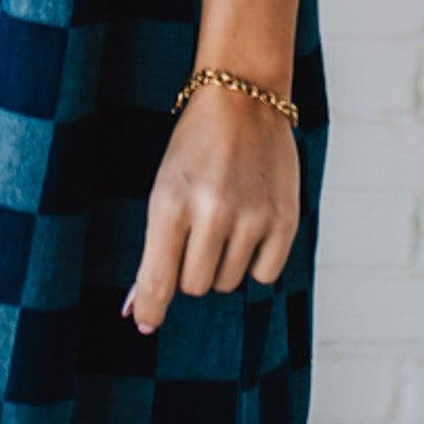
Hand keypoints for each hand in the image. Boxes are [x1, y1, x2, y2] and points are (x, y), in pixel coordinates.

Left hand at [121, 81, 300, 334]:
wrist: (243, 101)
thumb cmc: (194, 148)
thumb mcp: (163, 188)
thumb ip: (155, 249)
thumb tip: (138, 311)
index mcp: (171, 202)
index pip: (157, 278)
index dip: (149, 309)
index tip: (144, 322)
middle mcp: (212, 212)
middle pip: (195, 286)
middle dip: (190, 269)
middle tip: (196, 233)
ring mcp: (252, 217)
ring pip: (228, 282)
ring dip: (222, 263)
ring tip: (224, 219)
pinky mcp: (285, 220)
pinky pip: (264, 275)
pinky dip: (254, 262)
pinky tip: (250, 228)